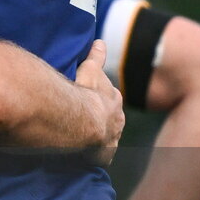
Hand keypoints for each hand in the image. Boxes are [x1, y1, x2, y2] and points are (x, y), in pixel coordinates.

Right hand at [75, 40, 124, 166]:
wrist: (83, 122)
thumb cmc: (86, 93)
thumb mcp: (90, 70)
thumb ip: (95, 56)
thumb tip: (100, 41)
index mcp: (114, 101)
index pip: (110, 99)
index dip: (101, 99)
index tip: (93, 99)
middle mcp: (117, 122)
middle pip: (111, 120)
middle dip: (103, 120)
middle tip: (87, 119)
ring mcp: (111, 140)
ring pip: (107, 139)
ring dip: (97, 139)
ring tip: (82, 139)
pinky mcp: (103, 156)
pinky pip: (99, 157)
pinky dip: (92, 155)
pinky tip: (82, 156)